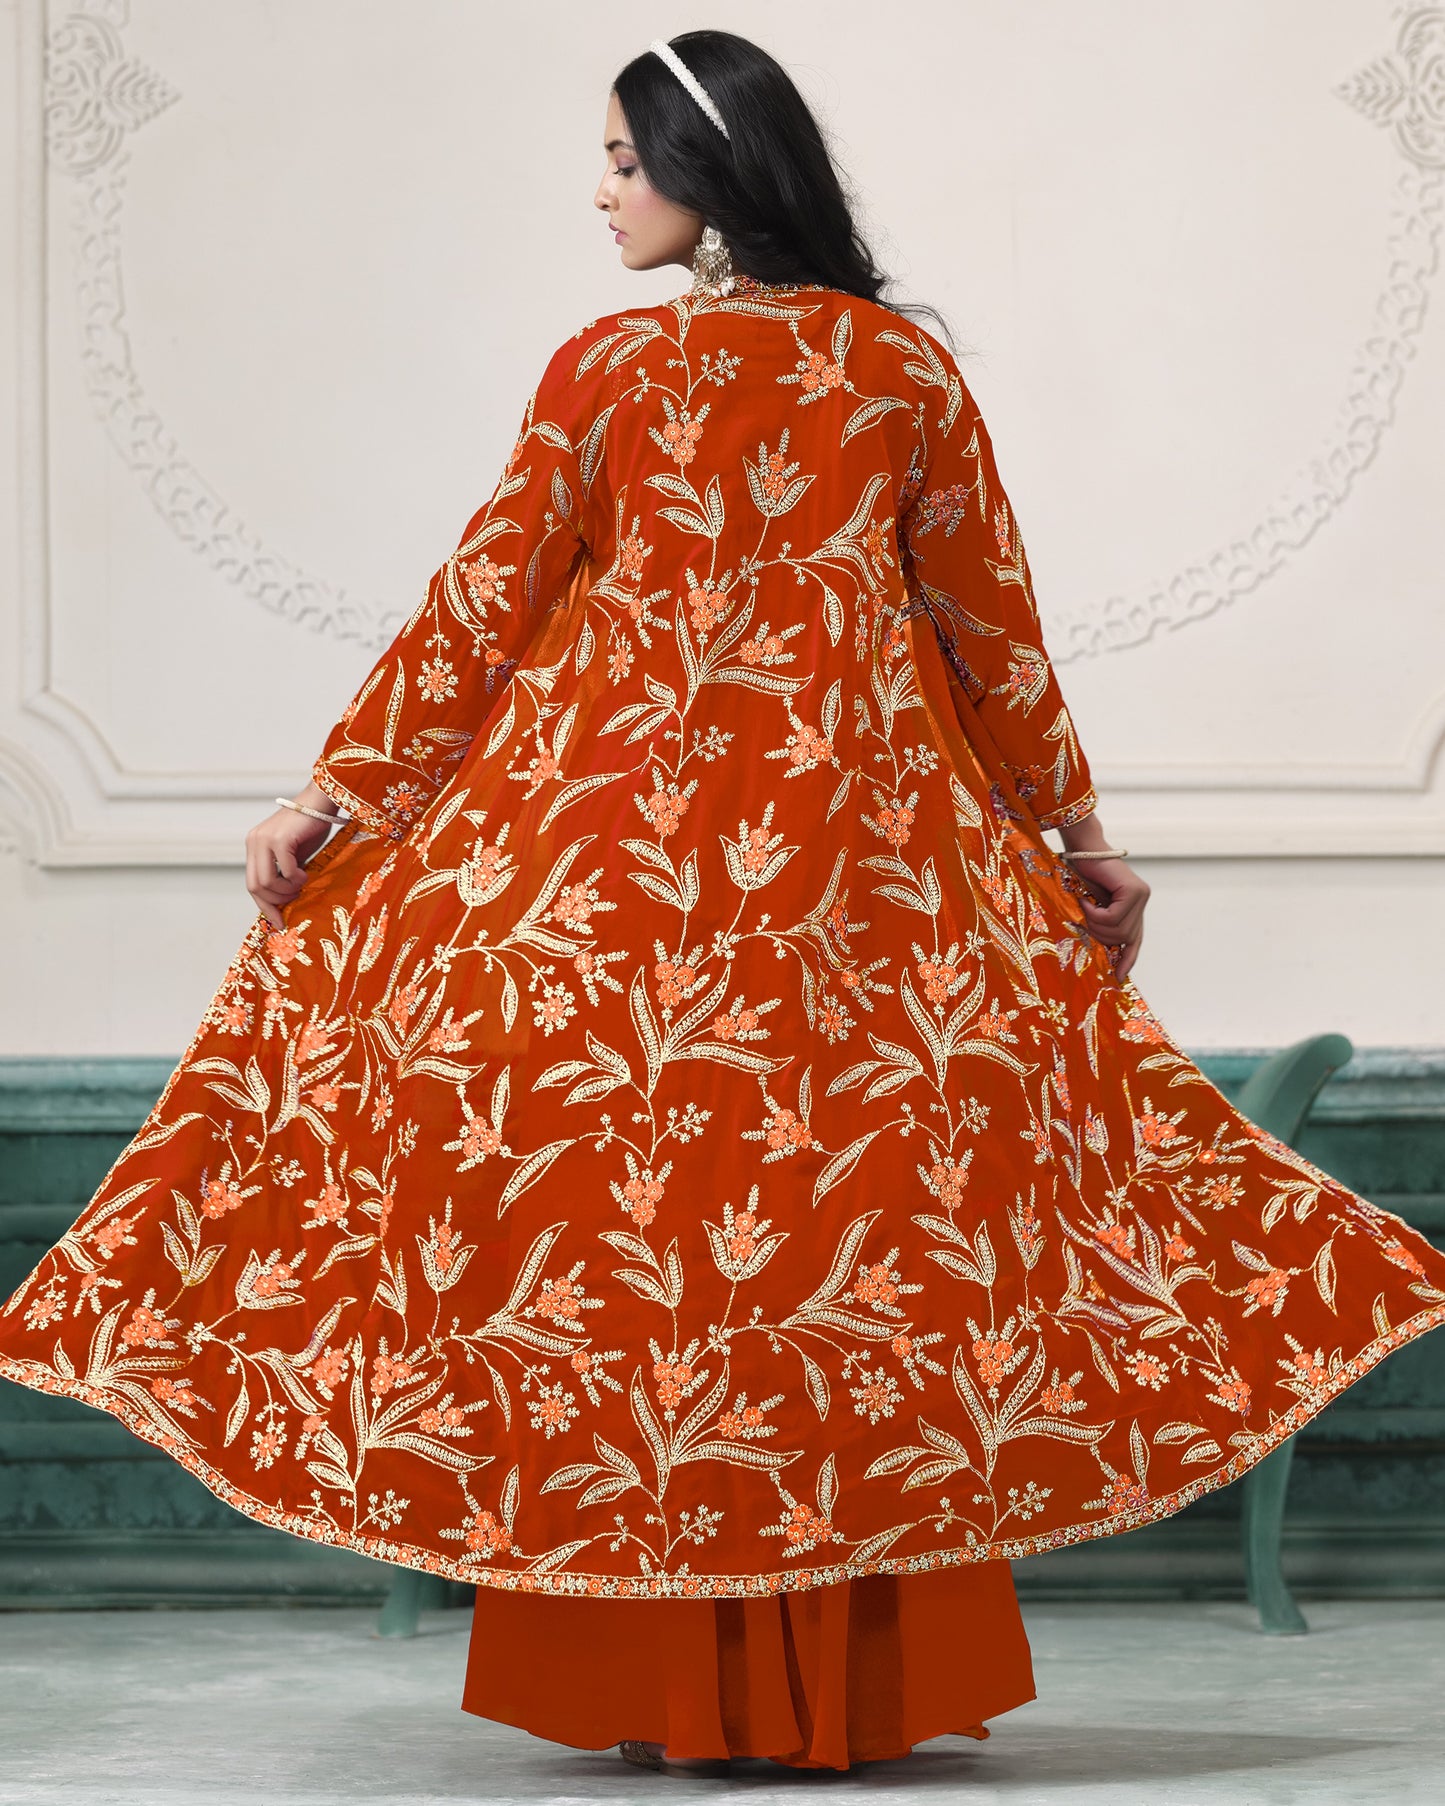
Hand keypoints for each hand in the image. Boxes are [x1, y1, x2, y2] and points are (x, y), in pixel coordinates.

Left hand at [246, 799, 334, 930]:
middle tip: (296, 899)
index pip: (252, 883)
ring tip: (302, 884)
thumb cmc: (311, 827)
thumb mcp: (292, 854)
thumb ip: (283, 872)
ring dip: (288, 890)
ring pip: (267, 882)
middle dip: (276, 901)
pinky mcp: (279, 839)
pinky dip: (297, 879)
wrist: (321, 802)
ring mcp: (264, 840)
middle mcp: (254, 841)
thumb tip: (284, 900)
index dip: (265, 906)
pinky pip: (285, 871)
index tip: (279, 922)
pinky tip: (306, 874)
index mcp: (254, 845)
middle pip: (255, 886)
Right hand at [1074, 856, 1149, 979]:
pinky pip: (1114, 917)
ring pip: (1119, 930)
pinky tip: (1085, 900)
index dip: (1127, 959)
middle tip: (1082, 920)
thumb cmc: (1080, 875)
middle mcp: (1141, 901)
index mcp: (1134, 908)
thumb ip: (1101, 925)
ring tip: (1082, 908)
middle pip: (1124, 938)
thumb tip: (1101, 955)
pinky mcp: (1133, 890)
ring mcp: (1140, 895)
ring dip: (1095, 923)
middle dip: (1099, 935)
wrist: (1081, 848)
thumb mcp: (1092, 907)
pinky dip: (1095, 913)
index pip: (1135, 940)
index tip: (1118, 977)